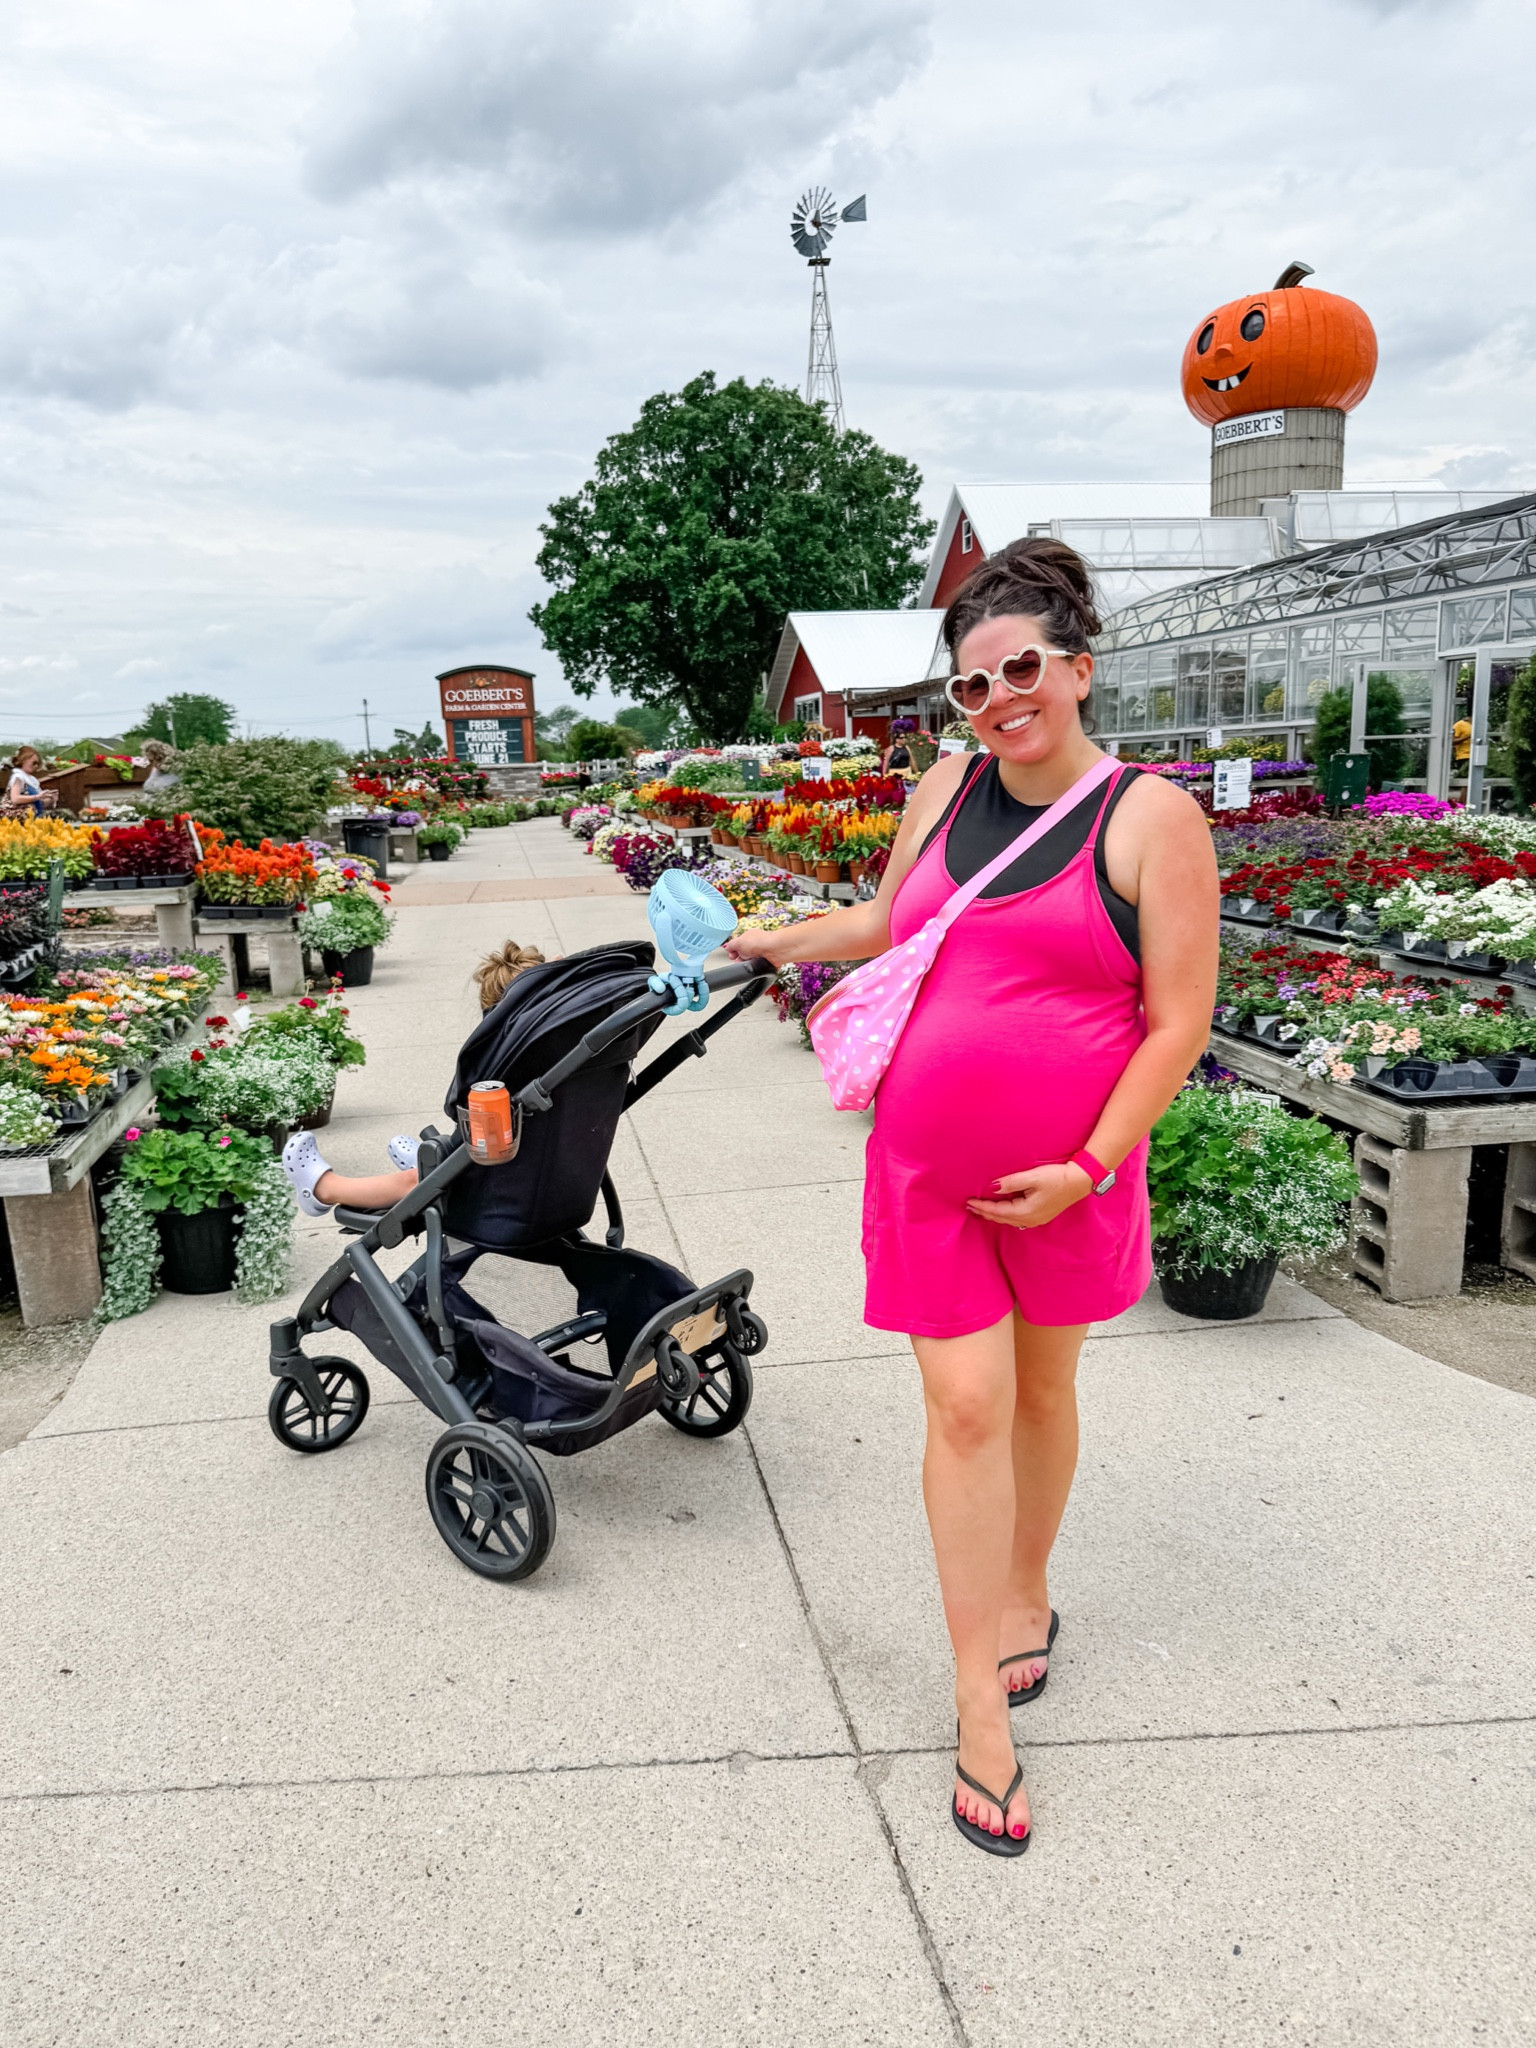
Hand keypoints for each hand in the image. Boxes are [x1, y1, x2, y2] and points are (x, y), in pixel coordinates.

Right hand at [724, 928, 794, 967]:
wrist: (775, 949)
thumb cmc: (760, 942)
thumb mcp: (739, 941)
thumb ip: (731, 945)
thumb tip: (727, 947)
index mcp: (749, 936)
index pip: (738, 945)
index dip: (733, 951)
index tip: (732, 955)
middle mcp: (755, 944)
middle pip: (743, 954)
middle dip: (739, 958)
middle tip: (740, 959)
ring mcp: (761, 952)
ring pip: (750, 961)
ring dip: (747, 964)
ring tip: (749, 962)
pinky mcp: (767, 961)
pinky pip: (757, 966)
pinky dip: (755, 967)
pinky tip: (756, 965)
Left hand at [966, 1162, 1091, 1229]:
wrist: (1080, 1181)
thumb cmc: (1057, 1177)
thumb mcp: (1032, 1177)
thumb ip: (1011, 1182)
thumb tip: (993, 1187)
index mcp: (1025, 1211)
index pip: (997, 1211)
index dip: (982, 1206)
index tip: (968, 1201)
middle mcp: (1029, 1220)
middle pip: (1001, 1218)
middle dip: (984, 1212)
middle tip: (969, 1207)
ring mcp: (1036, 1220)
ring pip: (1008, 1220)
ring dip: (994, 1215)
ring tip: (981, 1210)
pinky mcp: (1040, 1216)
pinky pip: (1016, 1218)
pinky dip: (1005, 1215)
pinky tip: (1001, 1210)